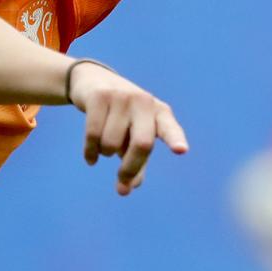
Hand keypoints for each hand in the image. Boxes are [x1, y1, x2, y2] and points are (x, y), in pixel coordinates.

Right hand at [67, 61, 188, 195]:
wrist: (93, 81)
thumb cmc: (122, 117)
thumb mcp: (133, 137)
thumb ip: (136, 164)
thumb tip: (127, 190)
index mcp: (160, 113)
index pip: (170, 128)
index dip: (174, 139)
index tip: (181, 150)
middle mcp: (144, 102)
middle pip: (142, 144)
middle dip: (129, 169)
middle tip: (121, 182)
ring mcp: (122, 96)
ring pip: (112, 144)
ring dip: (105, 154)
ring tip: (105, 148)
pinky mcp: (99, 96)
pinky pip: (93, 135)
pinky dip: (90, 152)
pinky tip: (91, 158)